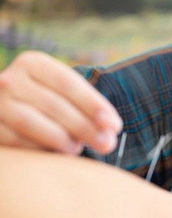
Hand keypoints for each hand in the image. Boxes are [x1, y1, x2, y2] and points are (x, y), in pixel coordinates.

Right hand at [0, 51, 121, 153]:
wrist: (3, 108)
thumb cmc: (43, 100)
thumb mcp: (61, 92)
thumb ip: (84, 105)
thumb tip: (110, 130)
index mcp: (34, 63)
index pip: (69, 83)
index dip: (93, 105)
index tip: (114, 126)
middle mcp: (11, 78)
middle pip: (55, 105)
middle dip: (85, 127)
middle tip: (107, 144)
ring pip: (32, 122)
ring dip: (61, 139)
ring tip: (78, 149)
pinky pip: (15, 140)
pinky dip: (38, 148)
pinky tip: (55, 154)